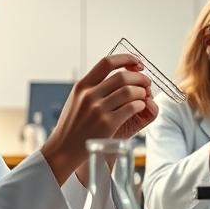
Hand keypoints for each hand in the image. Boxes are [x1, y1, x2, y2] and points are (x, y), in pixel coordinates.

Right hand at [42, 54, 156, 183]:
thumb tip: (117, 74)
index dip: (126, 59)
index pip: (107, 62)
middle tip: (146, 83)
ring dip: (142, 92)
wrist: (63, 150)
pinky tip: (139, 107)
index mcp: (82, 86)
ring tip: (143, 97)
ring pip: (130, 91)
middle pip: (123, 76)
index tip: (138, 62)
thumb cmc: (72, 125)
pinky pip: (131, 107)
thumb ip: (93, 87)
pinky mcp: (107, 124)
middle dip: (140, 78)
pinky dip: (140, 105)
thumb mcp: (76, 100)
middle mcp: (89, 95)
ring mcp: (98, 110)